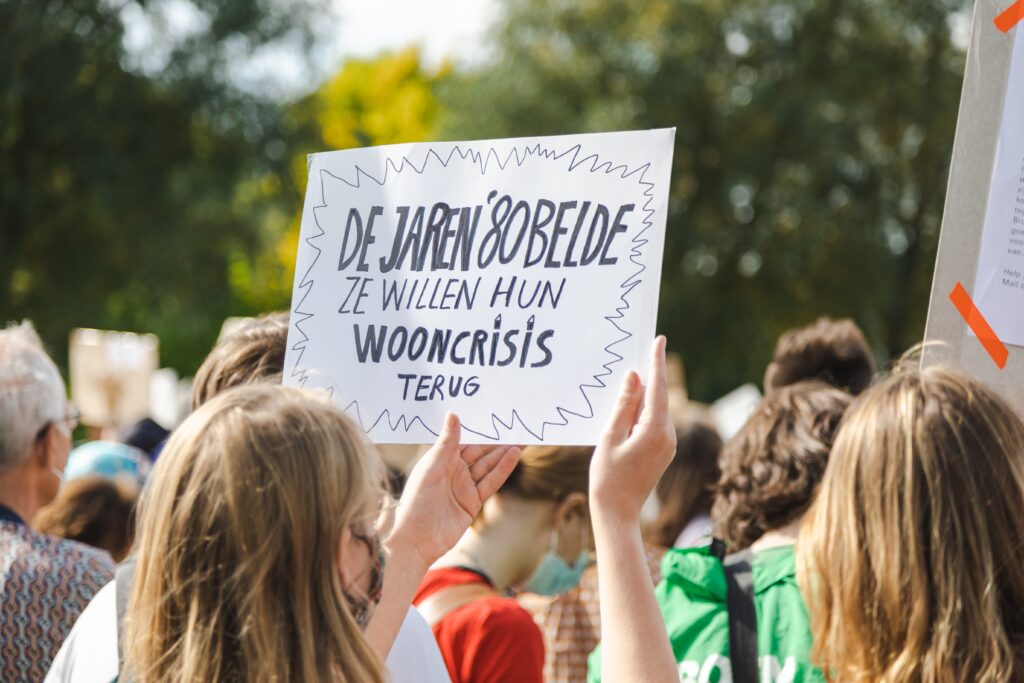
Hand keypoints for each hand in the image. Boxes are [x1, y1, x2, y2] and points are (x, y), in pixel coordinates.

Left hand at [386, 414, 519, 568]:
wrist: (416, 540)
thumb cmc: (415, 502)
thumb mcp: (430, 468)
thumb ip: (445, 443)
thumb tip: (453, 414)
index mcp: (440, 459)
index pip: (463, 439)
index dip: (478, 428)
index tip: (493, 414)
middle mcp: (453, 471)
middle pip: (479, 452)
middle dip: (496, 440)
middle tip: (514, 425)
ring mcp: (464, 486)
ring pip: (488, 465)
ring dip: (504, 452)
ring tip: (522, 438)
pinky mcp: (473, 502)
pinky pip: (491, 482)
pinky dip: (503, 469)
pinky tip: (514, 455)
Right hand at [590, 336, 675, 523]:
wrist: (617, 512)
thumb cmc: (608, 477)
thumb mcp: (610, 436)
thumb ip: (624, 405)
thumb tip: (634, 377)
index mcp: (655, 429)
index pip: (658, 387)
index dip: (657, 362)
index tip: (659, 339)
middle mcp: (667, 435)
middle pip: (658, 396)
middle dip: (648, 375)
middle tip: (640, 349)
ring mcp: (667, 444)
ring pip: (656, 409)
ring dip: (643, 394)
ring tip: (627, 377)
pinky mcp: (662, 450)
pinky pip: (654, 422)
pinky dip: (642, 411)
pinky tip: (628, 406)